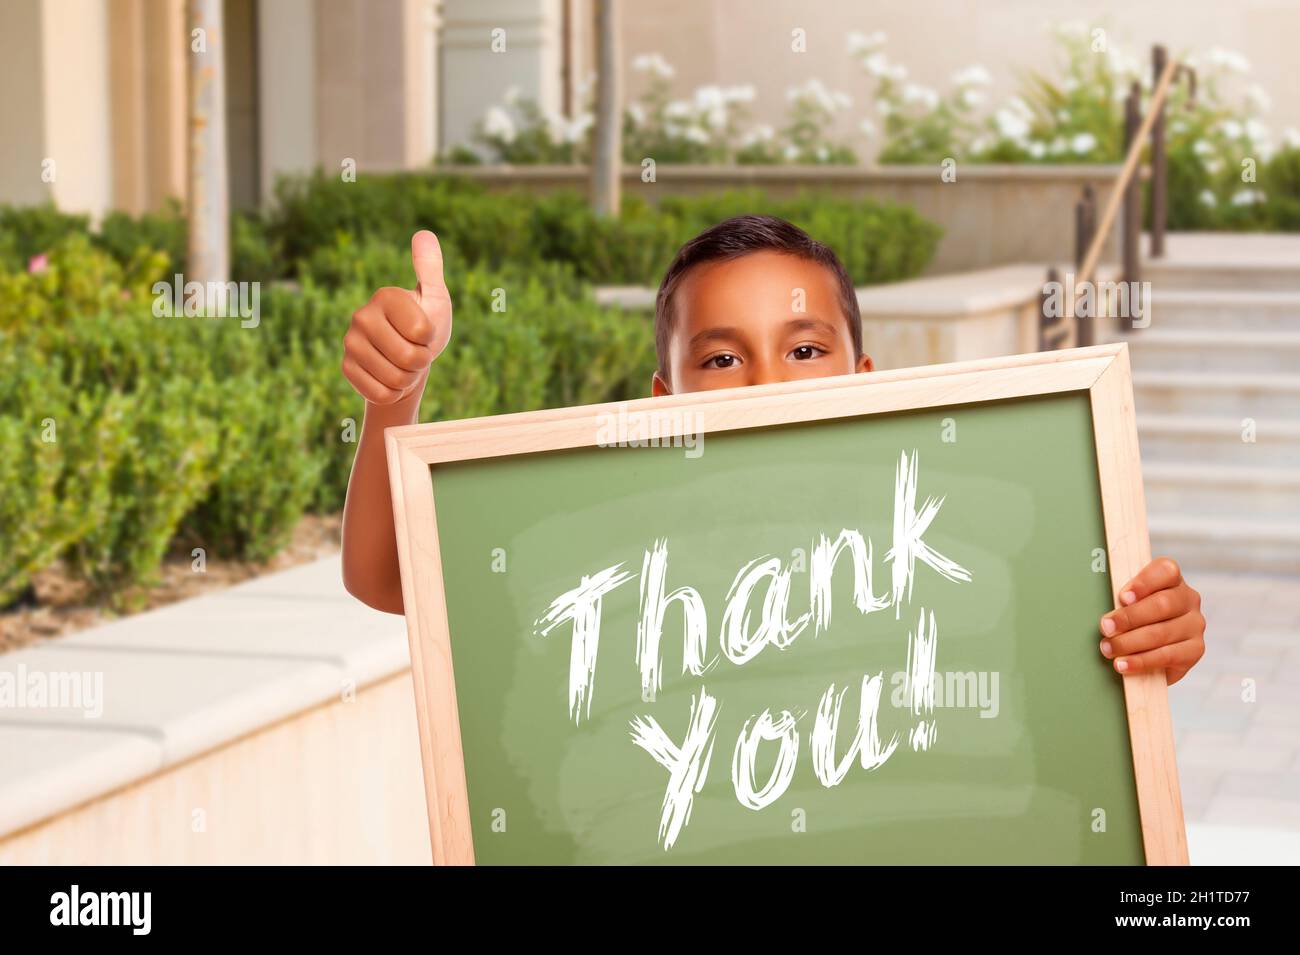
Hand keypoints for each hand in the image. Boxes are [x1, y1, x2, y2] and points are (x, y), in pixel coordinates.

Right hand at [342, 230, 452, 404]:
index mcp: (385, 296)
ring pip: (396, 379)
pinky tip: (388, 378)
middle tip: (415, 352)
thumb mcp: (435, 299)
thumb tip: (423, 233)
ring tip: (402, 364)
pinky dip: (393, 392)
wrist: (406, 360)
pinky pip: (381, 393)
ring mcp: (350, 343)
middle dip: (421, 362)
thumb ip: (430, 269)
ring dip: (408, 378)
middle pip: (409, 357)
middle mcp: (361, 316)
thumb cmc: (426, 326)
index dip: (431, 340)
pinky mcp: (346, 368)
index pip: (423, 331)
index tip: (424, 333)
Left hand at [1099, 557, 1204, 684]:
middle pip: (1162, 604)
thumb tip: (1106, 611)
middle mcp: (1188, 599)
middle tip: (1105, 627)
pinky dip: (1141, 661)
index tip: (1122, 597)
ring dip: (1129, 642)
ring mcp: (1194, 624)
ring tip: (1108, 649)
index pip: (1166, 571)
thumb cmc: (1133, 620)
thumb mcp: (1127, 604)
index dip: (1144, 582)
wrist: (1151, 653)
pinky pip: (1167, 655)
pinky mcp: (1195, 650)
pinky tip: (1123, 664)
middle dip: (1129, 617)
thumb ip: (1122, 600)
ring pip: (1162, 632)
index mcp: (1172, 580)